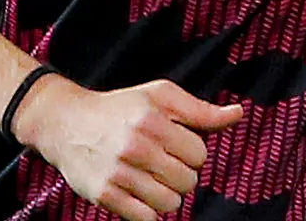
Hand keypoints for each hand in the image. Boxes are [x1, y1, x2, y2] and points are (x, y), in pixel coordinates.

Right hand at [14, 76, 243, 220]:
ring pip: (170, 204)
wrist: (66, 122)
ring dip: (166, 196)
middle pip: (187, 182)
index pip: (199, 155)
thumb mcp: (160, 97)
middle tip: (162, 164)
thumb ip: (200, 111)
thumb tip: (238, 114)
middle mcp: (135, 146)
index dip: (191, 152)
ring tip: (152, 180)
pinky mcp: (104, 195)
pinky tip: (137, 192)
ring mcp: (118, 173)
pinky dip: (147, 211)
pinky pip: (145, 219)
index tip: (175, 146)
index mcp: (153, 120)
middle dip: (181, 175)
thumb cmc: (121, 108)